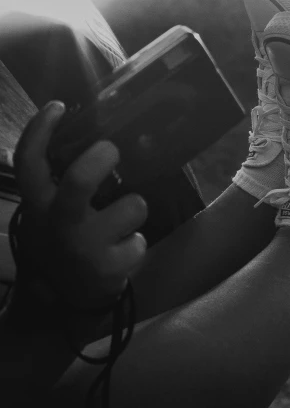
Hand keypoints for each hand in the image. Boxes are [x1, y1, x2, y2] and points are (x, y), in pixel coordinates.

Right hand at [13, 101, 147, 310]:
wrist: (59, 301)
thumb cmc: (61, 240)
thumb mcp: (47, 212)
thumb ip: (57, 182)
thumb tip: (93, 136)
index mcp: (40, 203)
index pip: (29, 162)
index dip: (41, 130)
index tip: (58, 105)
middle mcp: (60, 223)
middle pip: (80, 180)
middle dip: (102, 157)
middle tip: (111, 150)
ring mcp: (85, 247)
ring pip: (133, 206)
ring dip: (135, 207)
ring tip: (123, 218)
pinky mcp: (110, 268)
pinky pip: (141, 240)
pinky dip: (137, 242)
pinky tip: (122, 249)